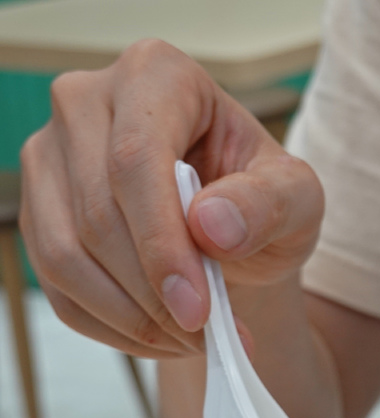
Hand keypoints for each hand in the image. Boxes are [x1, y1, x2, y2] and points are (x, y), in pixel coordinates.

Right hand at [19, 39, 323, 357]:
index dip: (162, 244)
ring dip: (130, 317)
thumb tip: (211, 225)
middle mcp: (86, 102)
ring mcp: (52, 157)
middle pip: (96, 213)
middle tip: (206, 334)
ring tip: (193, 339)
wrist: (237, 226)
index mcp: (157, 75)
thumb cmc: (266, 198)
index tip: (198, 308)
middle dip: (152, 292)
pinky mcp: (40, 211)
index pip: (136, 161)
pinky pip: (56, 285)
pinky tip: (162, 338)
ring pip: (63, 253)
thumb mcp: (298, 198)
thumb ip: (271, 203)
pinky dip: (110, 327)